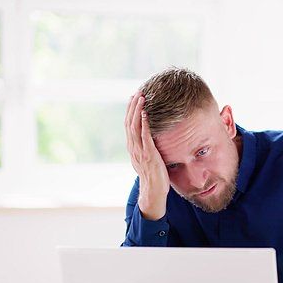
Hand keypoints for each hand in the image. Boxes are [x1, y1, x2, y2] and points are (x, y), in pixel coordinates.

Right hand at [125, 91, 169, 220]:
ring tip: (141, 97)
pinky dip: (144, 124)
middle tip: (137, 92)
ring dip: (137, 110)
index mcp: (132, 147)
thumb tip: (153, 137)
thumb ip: (148, 147)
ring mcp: (139, 151)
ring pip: (135, 126)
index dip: (130, 111)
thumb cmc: (154, 175)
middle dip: (133, 106)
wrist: (154, 190)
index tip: (134, 98)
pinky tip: (145, 114)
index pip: (129, 125)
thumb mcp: (148, 158)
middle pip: (129, 122)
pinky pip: (144, 136)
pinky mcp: (148, 154)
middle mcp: (133, 147)